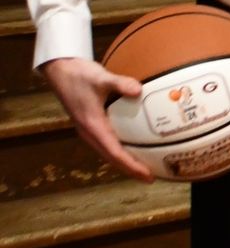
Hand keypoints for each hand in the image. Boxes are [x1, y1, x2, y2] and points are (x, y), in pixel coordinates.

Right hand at [42, 56, 152, 180]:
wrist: (60, 70)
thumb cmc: (79, 75)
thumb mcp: (100, 77)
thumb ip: (120, 83)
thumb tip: (139, 90)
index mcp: (92, 126)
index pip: (114, 152)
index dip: (131, 165)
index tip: (146, 175)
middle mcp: (90, 132)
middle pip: (112, 158)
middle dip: (130, 169)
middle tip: (151, 177)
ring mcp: (89, 130)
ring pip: (109, 152)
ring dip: (125, 162)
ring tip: (145, 167)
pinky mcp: (91, 125)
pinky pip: (108, 143)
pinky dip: (121, 150)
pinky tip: (135, 146)